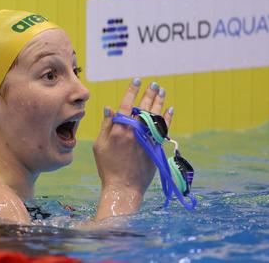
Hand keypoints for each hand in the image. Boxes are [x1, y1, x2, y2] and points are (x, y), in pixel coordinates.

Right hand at [93, 79, 172, 195]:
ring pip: (155, 116)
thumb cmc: (107, 167)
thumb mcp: (100, 146)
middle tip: (154, 84)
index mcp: (118, 130)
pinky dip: (167, 118)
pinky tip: (169, 109)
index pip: (126, 105)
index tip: (137, 81)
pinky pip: (163, 129)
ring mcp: (146, 139)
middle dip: (149, 93)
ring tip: (161, 91)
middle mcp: (134, 132)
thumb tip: (109, 107)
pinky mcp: (155, 148)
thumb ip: (106, 126)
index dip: (132, 91)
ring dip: (159, 101)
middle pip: (143, 107)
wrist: (123, 187)